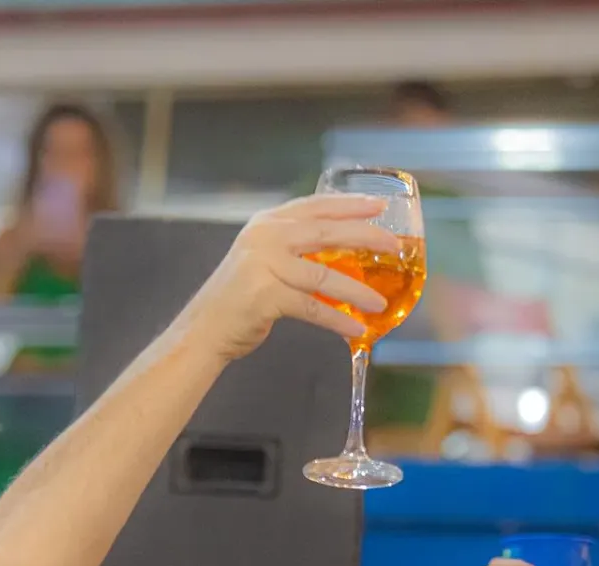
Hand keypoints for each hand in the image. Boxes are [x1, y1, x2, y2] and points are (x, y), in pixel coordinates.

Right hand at [172, 194, 399, 362]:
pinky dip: (337, 319)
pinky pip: (312, 307)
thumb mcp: (265, 260)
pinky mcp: (265, 295)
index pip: (316, 206)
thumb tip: (343, 252)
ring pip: (324, 274)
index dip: (350, 204)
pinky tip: (356, 327)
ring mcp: (264, 265)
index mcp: (267, 223)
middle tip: (393, 246)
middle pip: (326, 232)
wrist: (204, 328)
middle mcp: (266, 237)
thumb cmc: (240, 298)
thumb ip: (296, 249)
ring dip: (356, 290)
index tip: (379, 206)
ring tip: (380, 303)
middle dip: (365, 238)